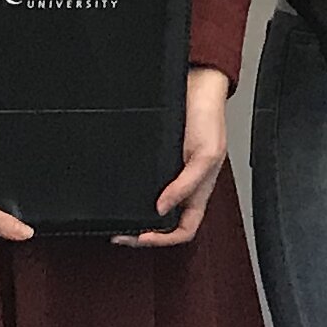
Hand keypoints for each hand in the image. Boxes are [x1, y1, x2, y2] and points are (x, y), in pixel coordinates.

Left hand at [117, 69, 232, 247]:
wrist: (197, 86)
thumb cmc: (210, 117)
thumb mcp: (206, 155)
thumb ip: (186, 184)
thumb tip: (162, 208)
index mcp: (199, 191)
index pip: (184, 229)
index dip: (164, 240)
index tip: (141, 236)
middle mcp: (183, 186)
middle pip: (164, 224)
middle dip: (142, 233)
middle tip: (121, 233)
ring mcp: (168, 173)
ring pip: (152, 206)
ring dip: (135, 215)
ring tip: (117, 218)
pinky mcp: (156, 159)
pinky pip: (143, 182)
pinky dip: (129, 190)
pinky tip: (119, 190)